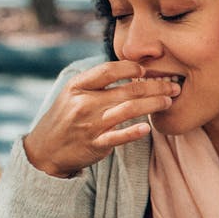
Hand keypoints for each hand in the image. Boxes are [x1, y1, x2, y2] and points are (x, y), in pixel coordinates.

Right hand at [22, 60, 179, 176]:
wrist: (45, 149)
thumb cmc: (66, 118)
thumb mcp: (72, 94)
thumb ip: (96, 83)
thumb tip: (128, 69)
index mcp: (77, 86)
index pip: (108, 70)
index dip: (130, 68)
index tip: (145, 70)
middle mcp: (84, 103)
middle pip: (126, 91)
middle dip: (154, 87)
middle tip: (173, 86)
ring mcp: (90, 124)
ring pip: (128, 110)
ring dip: (153, 105)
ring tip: (169, 102)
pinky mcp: (96, 144)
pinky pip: (119, 137)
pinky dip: (134, 132)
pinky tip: (148, 127)